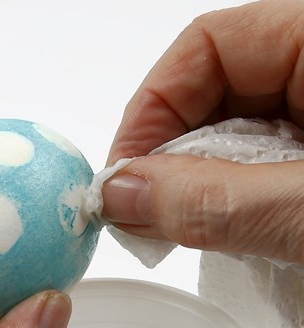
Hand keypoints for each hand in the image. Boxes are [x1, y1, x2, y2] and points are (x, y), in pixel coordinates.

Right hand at [103, 0, 303, 263]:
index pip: (206, 46)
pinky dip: (230, 201)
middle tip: (143, 215)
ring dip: (196, 184)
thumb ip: (216, 200)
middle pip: (213, 93)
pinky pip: (257, 168)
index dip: (153, 107)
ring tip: (182, 229)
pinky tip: (226, 231)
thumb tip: (120, 196)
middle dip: (168, 155)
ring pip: (232, 136)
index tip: (124, 174)